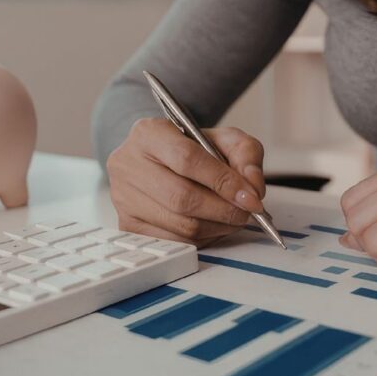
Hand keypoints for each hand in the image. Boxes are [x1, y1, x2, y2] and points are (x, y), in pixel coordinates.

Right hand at [107, 118, 265, 246]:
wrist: (159, 160)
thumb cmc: (191, 149)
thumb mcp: (223, 139)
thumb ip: (246, 155)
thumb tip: (253, 190)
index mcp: (149, 134)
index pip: (187, 160)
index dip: (223, 182)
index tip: (251, 198)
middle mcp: (128, 164)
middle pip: (182, 198)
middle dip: (223, 210)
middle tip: (247, 212)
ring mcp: (123, 197)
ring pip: (179, 225)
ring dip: (216, 227)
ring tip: (231, 217)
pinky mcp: (127, 225)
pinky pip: (173, 242)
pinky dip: (201, 238)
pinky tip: (211, 225)